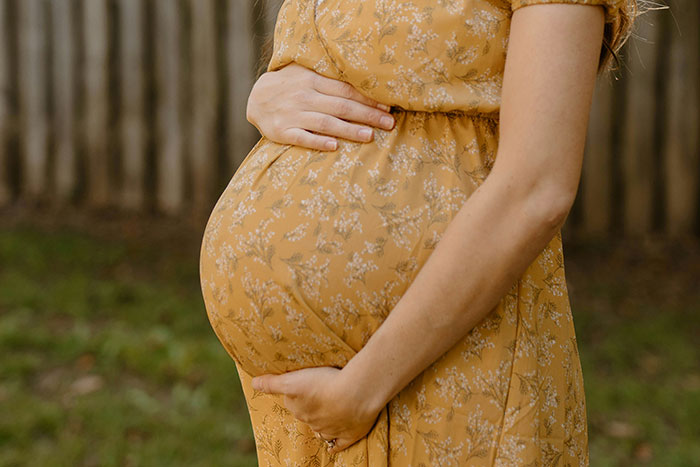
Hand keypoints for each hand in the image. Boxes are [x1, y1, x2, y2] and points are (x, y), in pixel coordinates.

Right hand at [246, 63, 395, 150]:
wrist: (256, 98)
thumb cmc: (290, 85)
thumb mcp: (306, 73)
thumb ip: (329, 76)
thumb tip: (364, 79)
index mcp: (313, 81)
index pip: (346, 90)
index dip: (368, 98)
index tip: (388, 106)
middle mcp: (305, 97)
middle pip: (341, 107)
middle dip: (367, 115)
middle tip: (389, 124)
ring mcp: (293, 115)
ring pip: (326, 123)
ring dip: (349, 130)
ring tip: (369, 136)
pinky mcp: (283, 132)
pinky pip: (302, 138)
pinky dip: (318, 142)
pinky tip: (334, 146)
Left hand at [251, 366, 382, 454]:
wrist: (355, 394)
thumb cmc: (323, 384)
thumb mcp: (293, 381)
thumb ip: (272, 384)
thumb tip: (254, 384)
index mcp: (300, 410)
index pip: (292, 402)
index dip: (296, 393)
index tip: (302, 386)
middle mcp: (313, 423)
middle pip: (307, 415)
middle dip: (310, 408)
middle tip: (317, 395)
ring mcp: (332, 430)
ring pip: (322, 431)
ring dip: (322, 424)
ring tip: (326, 415)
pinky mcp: (350, 434)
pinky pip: (339, 444)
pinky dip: (335, 445)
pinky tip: (332, 447)